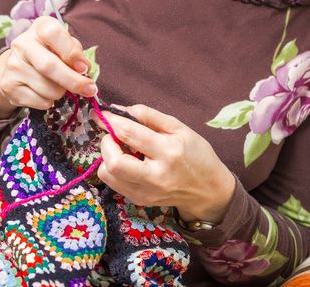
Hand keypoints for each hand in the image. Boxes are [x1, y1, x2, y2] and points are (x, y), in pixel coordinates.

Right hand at [0, 16, 97, 118]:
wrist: (16, 69)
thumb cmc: (49, 53)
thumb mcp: (63, 46)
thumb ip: (75, 53)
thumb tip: (83, 70)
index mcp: (39, 28)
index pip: (54, 34)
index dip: (71, 52)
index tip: (84, 68)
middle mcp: (22, 44)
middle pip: (50, 66)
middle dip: (74, 82)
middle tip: (89, 89)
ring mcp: (13, 66)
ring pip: (50, 89)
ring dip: (61, 92)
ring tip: (57, 85)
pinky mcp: (10, 87)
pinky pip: (42, 102)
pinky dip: (50, 101)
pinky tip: (44, 92)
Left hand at [93, 104, 235, 224]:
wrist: (208, 191)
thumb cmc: (196, 154)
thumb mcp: (179, 128)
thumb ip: (148, 116)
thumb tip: (119, 109)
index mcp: (169, 152)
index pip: (129, 134)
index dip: (111, 121)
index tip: (101, 113)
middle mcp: (156, 175)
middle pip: (114, 161)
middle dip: (106, 142)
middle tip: (113, 135)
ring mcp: (146, 192)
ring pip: (108, 174)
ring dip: (107, 156)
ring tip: (120, 148)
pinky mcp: (140, 200)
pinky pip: (112, 183)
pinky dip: (112, 168)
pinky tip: (125, 161)